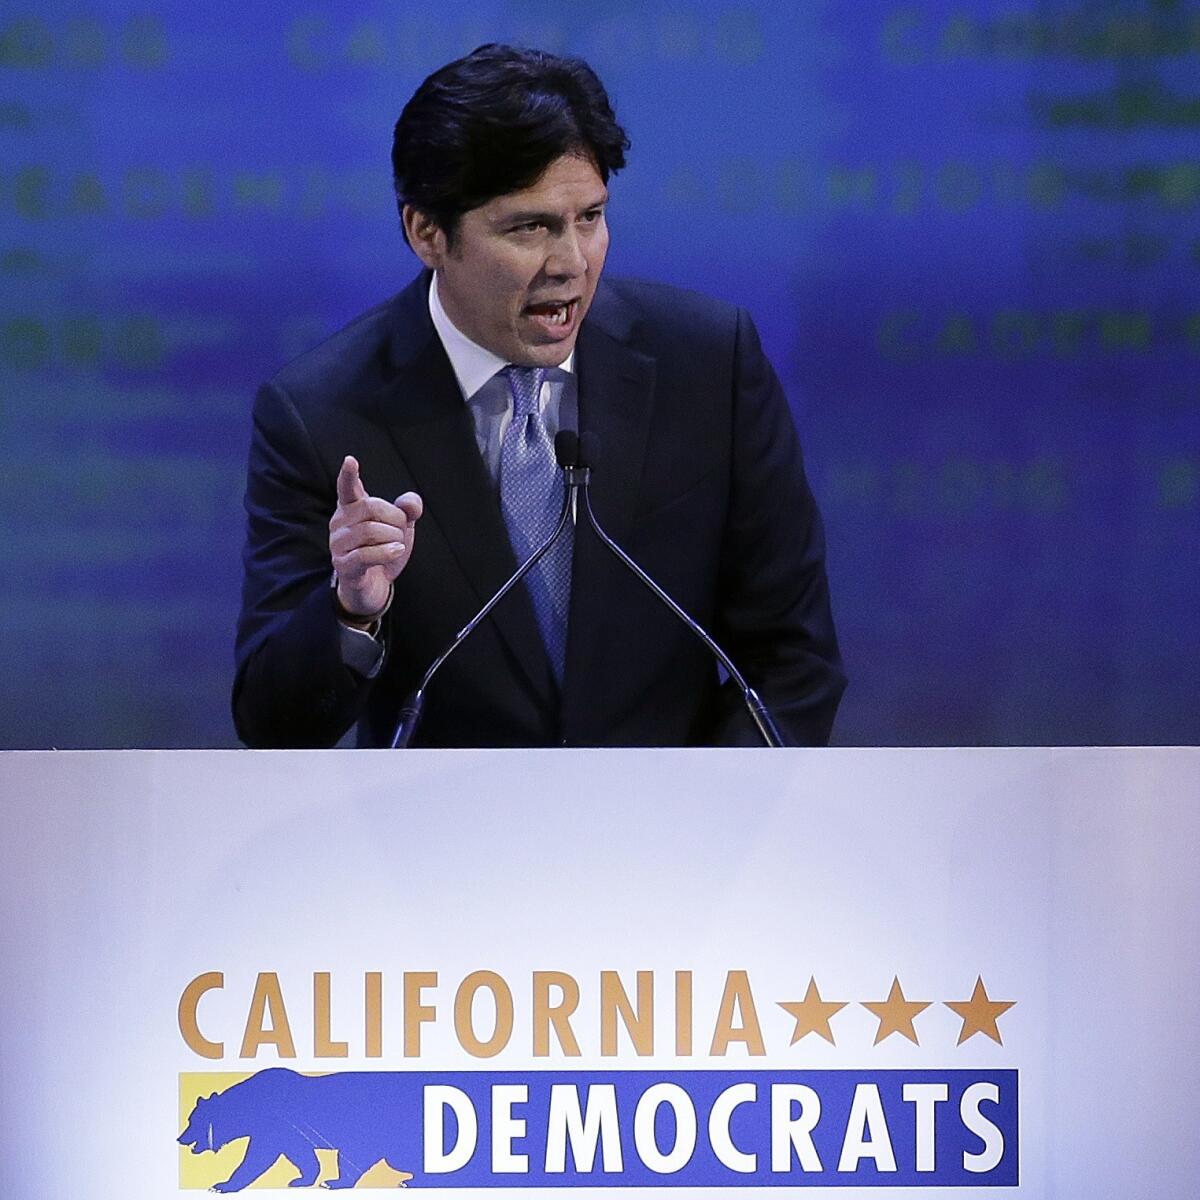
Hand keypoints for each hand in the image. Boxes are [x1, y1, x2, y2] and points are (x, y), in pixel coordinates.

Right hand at [328, 455, 422, 618]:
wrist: (374, 585)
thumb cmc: (383, 550)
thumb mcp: (401, 528)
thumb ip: (408, 510)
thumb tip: (410, 502)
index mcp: (352, 508)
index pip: (347, 488)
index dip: (348, 475)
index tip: (350, 460)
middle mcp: (339, 523)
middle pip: (370, 507)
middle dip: (394, 518)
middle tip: (400, 532)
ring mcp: (338, 544)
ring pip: (369, 531)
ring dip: (392, 538)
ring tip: (396, 546)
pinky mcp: (343, 565)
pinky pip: (365, 554)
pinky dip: (386, 552)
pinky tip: (396, 551)